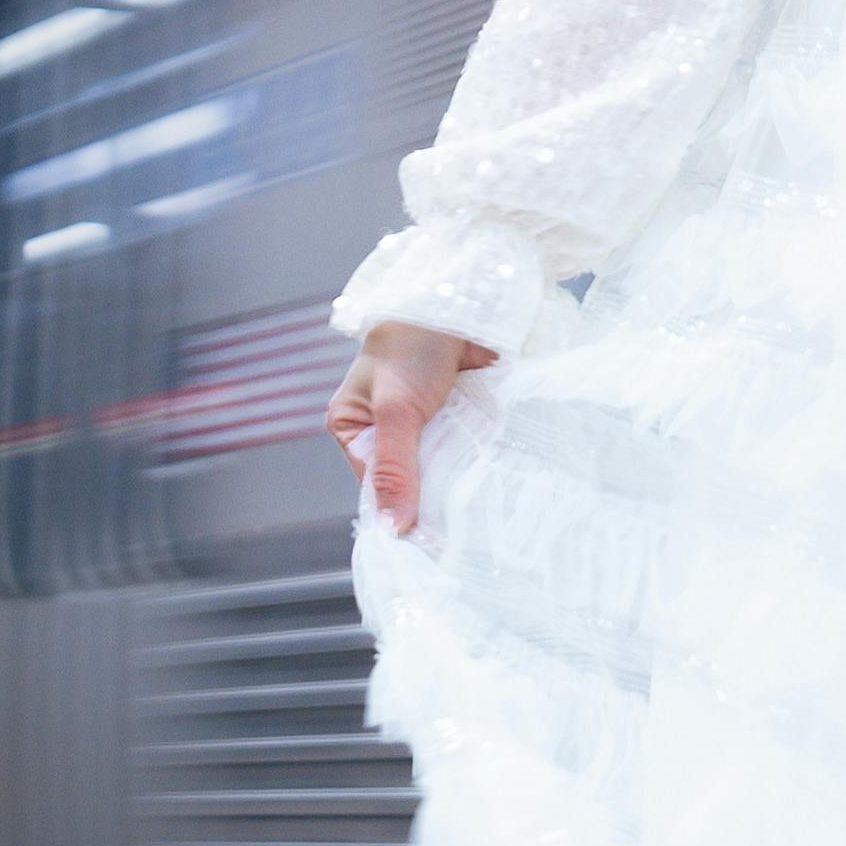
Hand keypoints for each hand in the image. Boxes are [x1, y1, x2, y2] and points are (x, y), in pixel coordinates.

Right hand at [324, 320, 494, 535]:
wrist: (454, 299)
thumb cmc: (410, 348)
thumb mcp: (397, 412)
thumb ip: (394, 468)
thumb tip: (391, 527)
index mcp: (352, 428)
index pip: (374, 486)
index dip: (398, 512)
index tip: (428, 545)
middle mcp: (383, 430)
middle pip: (408, 479)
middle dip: (432, 499)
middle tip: (461, 535)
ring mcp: (422, 423)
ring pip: (439, 466)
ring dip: (458, 481)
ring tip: (481, 515)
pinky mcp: (454, 413)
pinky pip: (463, 446)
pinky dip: (476, 458)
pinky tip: (494, 481)